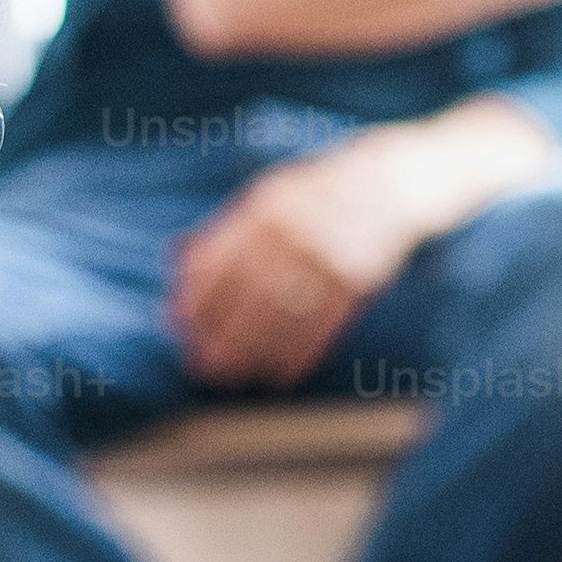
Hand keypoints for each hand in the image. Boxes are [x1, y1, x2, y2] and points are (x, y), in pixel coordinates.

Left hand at [168, 140, 429, 389]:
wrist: (386, 186)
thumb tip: (174, 261)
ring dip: (257, 351)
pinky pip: (321, 325)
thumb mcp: (267, 196)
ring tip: (238, 375)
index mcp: (264, 208)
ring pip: (283, 314)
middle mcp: (293, 230)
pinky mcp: (356, 278)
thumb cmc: (314, 196)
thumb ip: (224, 229)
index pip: (219, 258)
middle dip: (223, 334)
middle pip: (247, 294)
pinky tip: (281, 373)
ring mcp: (326, 255)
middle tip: (204, 365)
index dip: (195, 297)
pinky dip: (299, 354)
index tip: (179, 326)